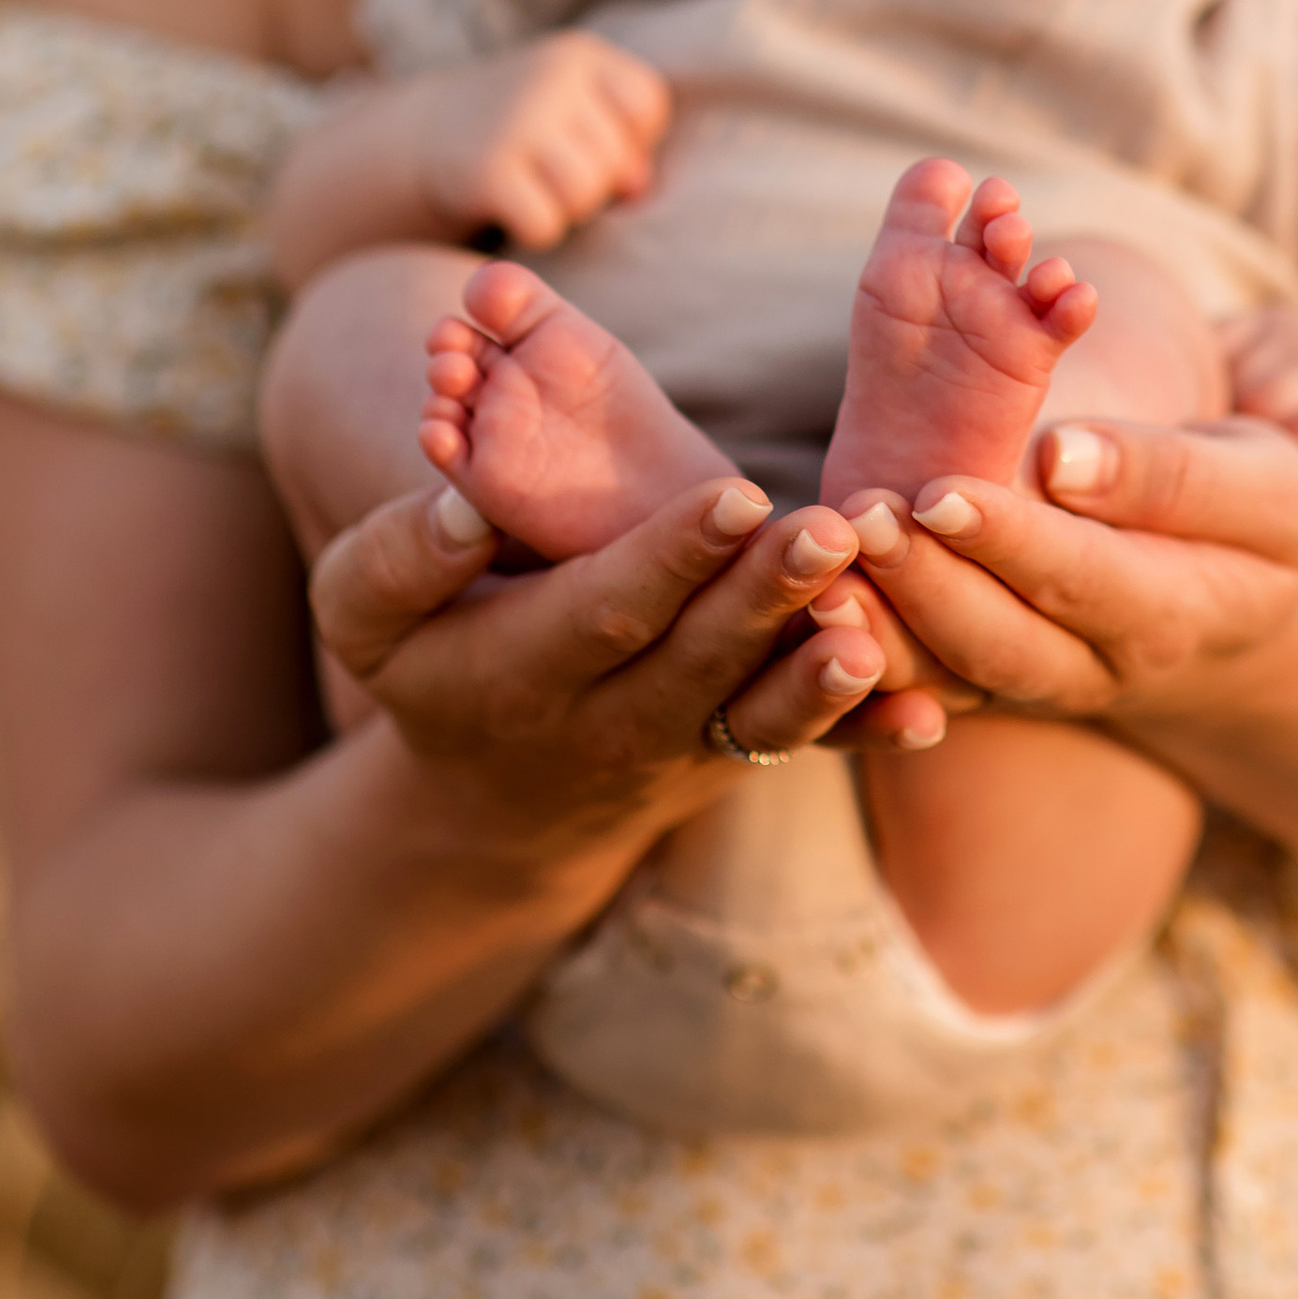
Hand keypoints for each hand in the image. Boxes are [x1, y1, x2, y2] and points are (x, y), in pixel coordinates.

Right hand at [308, 473, 890, 866]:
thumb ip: (399, 555)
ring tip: (873, 624)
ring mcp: (682, 750)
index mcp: (518, 671)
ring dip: (823, 677)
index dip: (668, 558)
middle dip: (766, 597)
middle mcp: (608, 722)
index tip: (734, 495)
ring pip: (761, 717)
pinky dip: (867, 738)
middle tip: (836, 530)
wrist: (492, 803)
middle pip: (697, 660)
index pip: (602, 609)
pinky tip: (930, 713)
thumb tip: (463, 502)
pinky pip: (805, 754)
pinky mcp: (736, 757)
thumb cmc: (432, 665)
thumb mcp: (367, 615)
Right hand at [404, 36, 677, 249]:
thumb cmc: (522, 124)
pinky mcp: (487, 169)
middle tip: (553, 173)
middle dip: (595, 181)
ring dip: (567, 208)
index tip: (592, 143)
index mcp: (580, 54)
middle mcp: (551, 77)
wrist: (426, 130)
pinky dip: (534, 230)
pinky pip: (545, 224)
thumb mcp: (574, 112)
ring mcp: (517, 120)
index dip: (632, 138)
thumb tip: (636, 187)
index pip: (649, 105)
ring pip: (585, 194)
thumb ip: (621, 142)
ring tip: (537, 189)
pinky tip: (512, 208)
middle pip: (617, 159)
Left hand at [846, 418, 1297, 731]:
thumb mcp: (1260, 478)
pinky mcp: (995, 684)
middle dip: (930, 581)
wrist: (1229, 603)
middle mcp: (1108, 669)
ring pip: (958, 674)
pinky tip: (815, 605)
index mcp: (1185, 612)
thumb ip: (1172, 470)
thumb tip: (1059, 456)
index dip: (1013, 539)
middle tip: (862, 515)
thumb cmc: (1246, 514)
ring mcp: (1048, 687)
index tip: (940, 490)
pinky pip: (927, 686)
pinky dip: (870, 658)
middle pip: (1008, 642)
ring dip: (887, 621)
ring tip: (829, 556)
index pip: (1090, 577)